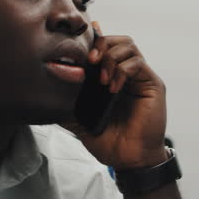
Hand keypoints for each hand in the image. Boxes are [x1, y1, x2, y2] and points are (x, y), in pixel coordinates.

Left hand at [61, 21, 167, 169]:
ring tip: (102, 78)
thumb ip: (68, 104)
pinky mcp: (152, 84)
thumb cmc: (109, 142)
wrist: (129, 159)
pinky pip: (138, 63)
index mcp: (111, 78)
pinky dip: (122, 70)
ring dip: (111, 57)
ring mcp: (140, 78)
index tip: (79, 42)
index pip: (104, 48)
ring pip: (129, 46)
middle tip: (90, 60)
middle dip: (101, 44)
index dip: (94, 39)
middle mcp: (127, 74)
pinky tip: (113, 87)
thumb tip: (46, 94)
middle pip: (118, 40)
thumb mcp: (80, 121)